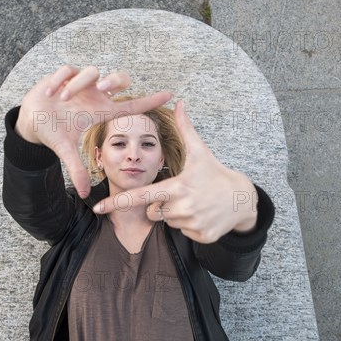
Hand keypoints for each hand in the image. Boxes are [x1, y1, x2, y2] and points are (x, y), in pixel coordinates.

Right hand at [15, 65, 171, 197]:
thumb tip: (85, 194)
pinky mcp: (63, 76)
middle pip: (118, 79)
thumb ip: (78, 170)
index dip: (150, 100)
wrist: (32, 122)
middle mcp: (94, 96)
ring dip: (77, 85)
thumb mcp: (66, 151)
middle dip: (113, 81)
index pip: (131, 105)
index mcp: (100, 111)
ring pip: (91, 72)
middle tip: (101, 90)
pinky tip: (52, 92)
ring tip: (63, 99)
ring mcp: (80, 84)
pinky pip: (68, 69)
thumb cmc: (54, 132)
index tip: (170, 95)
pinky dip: (60, 80)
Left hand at [93, 101, 257, 243]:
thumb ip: (185, 128)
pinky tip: (202, 214)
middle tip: (180, 194)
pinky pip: (181, 231)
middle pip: (151, 211)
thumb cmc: (216, 173)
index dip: (117, 202)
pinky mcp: (201, 236)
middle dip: (158, 205)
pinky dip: (187, 224)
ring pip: (166, 221)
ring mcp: (191, 224)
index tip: (97, 208)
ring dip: (174, 213)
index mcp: (176, 187)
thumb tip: (179, 103)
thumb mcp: (200, 151)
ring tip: (193, 202)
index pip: (140, 196)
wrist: (243, 199)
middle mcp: (182, 207)